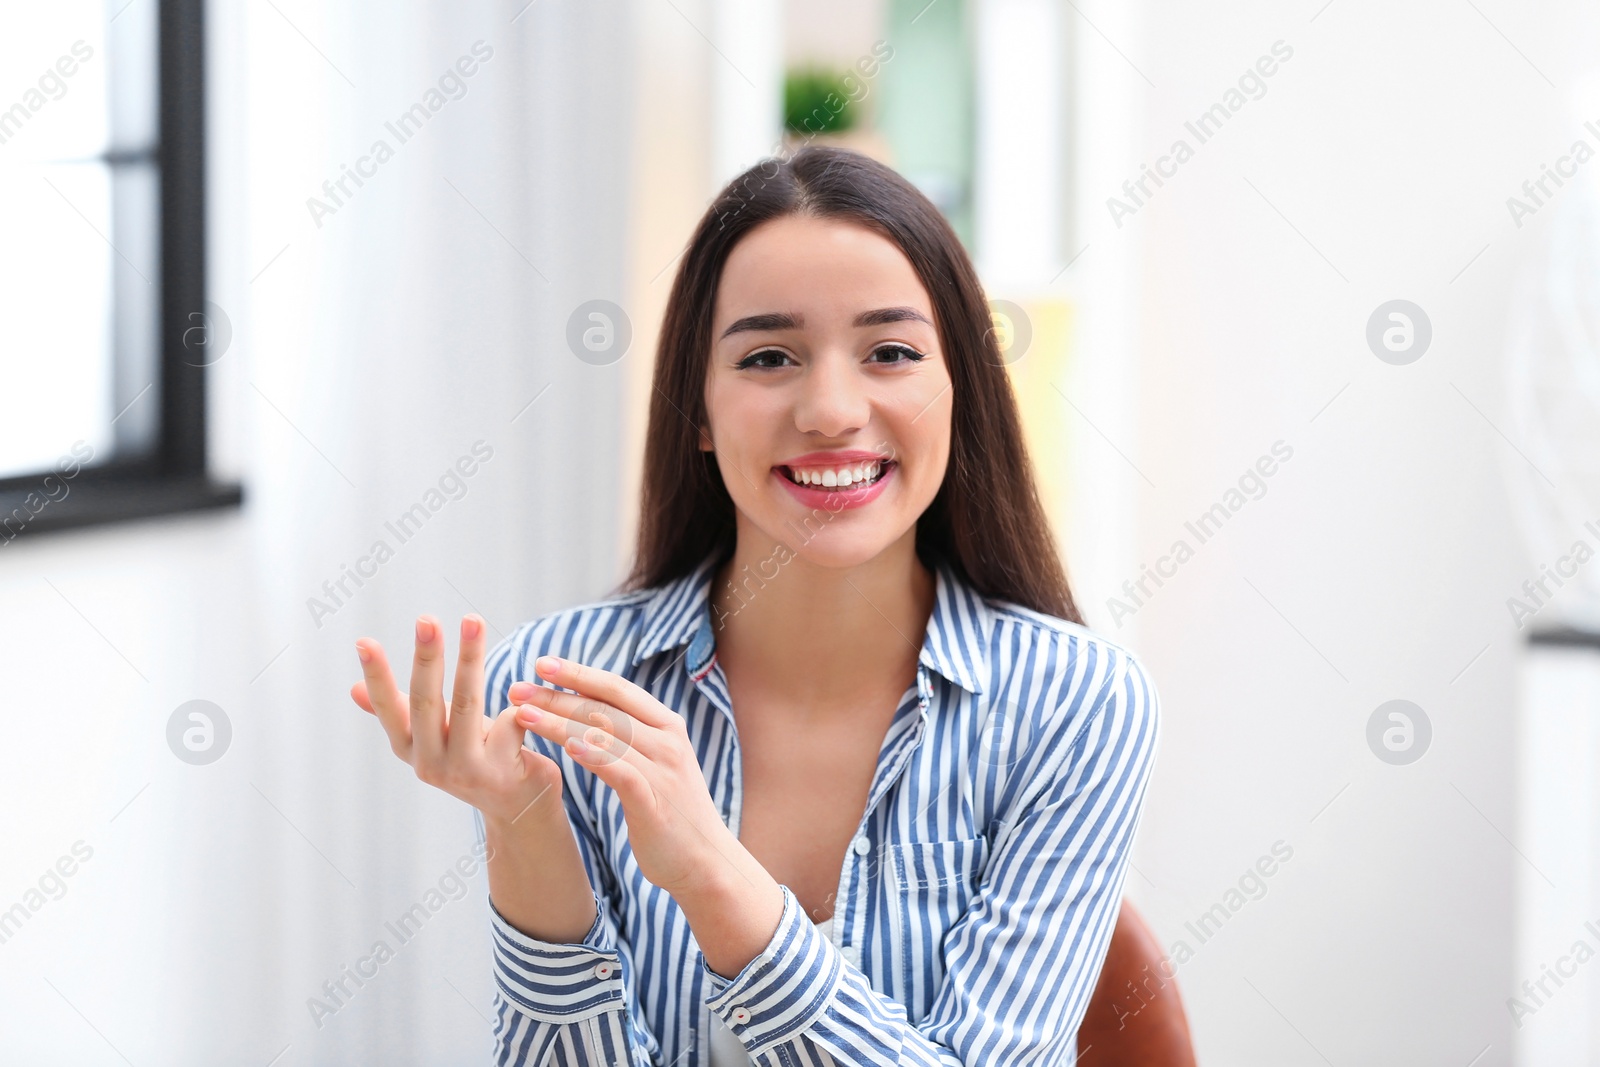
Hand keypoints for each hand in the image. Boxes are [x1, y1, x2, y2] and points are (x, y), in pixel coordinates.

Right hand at [350, 615, 563, 827]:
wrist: (520, 808)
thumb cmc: (477, 757)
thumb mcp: (436, 735)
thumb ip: (402, 712)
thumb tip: (351, 690)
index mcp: (411, 749)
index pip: (388, 708)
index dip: (376, 677)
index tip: (363, 641)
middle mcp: (431, 763)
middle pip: (426, 702)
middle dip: (426, 657)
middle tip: (426, 619)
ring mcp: (465, 770)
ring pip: (467, 705)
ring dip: (469, 659)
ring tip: (472, 620)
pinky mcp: (500, 772)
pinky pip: (509, 721)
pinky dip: (518, 705)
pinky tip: (529, 701)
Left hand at [514, 655, 748, 898]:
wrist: (705, 860)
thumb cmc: (671, 811)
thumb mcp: (655, 763)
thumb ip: (630, 737)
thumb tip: (590, 714)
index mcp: (666, 726)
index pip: (617, 689)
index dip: (578, 674)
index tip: (541, 663)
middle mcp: (667, 741)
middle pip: (604, 708)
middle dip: (557, 695)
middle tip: (517, 689)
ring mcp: (663, 770)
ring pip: (605, 735)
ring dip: (560, 723)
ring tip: (523, 714)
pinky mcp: (654, 802)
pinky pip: (620, 772)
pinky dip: (594, 756)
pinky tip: (567, 748)